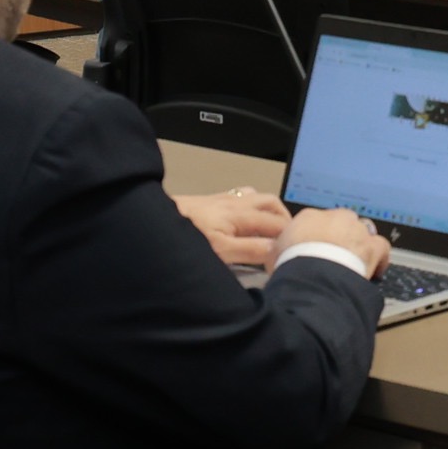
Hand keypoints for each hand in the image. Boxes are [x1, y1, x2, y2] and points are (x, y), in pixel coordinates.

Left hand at [176, 188, 290, 266]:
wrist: (153, 220)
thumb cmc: (188, 238)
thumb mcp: (221, 251)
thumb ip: (251, 250)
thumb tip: (278, 250)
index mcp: (243, 214)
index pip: (277, 223)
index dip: (289, 236)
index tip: (295, 252)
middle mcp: (237, 202)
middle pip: (272, 203)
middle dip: (284, 220)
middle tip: (287, 241)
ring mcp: (224, 198)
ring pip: (257, 196)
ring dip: (269, 210)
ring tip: (271, 229)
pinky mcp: (211, 200)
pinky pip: (241, 196)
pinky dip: (252, 206)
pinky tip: (245, 219)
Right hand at [277, 207, 389, 277]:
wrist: (314, 273)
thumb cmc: (291, 264)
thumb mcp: (273, 254)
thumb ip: (279, 248)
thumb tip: (276, 253)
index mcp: (308, 216)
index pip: (315, 221)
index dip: (316, 236)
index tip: (315, 248)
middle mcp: (334, 217)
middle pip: (341, 222)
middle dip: (339, 236)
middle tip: (334, 256)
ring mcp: (355, 229)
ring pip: (362, 231)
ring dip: (359, 244)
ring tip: (353, 262)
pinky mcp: (371, 245)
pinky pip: (380, 246)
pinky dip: (380, 256)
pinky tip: (376, 269)